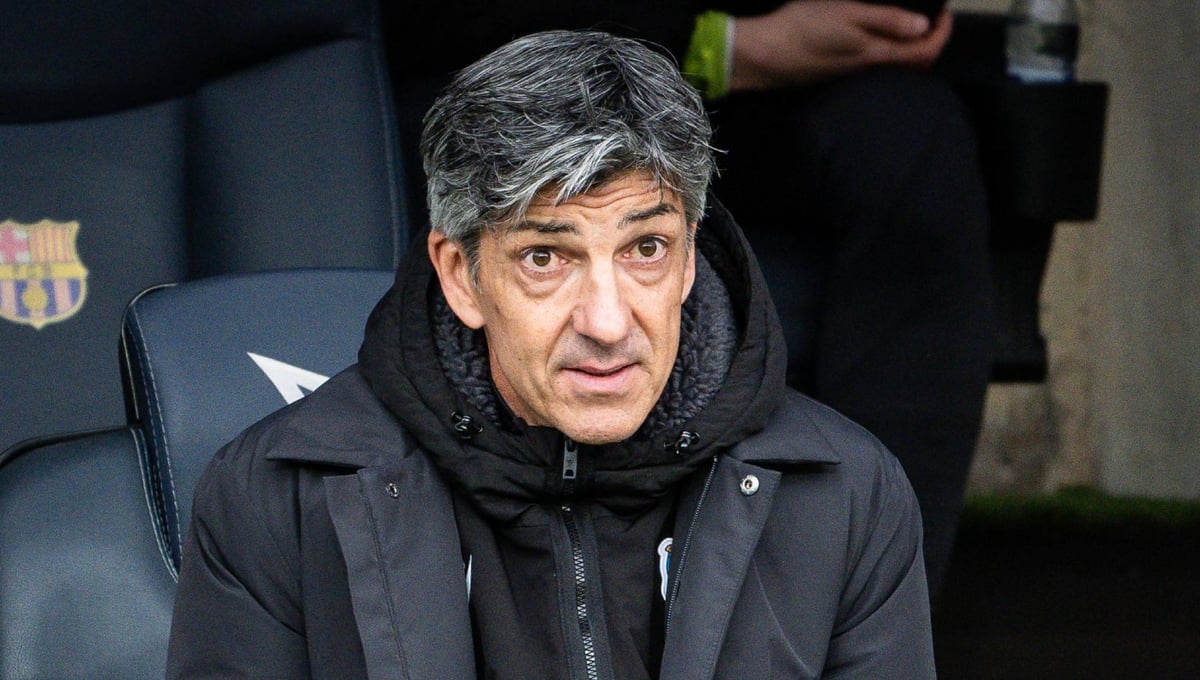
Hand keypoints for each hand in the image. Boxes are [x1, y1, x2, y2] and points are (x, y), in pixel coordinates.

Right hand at [729, 1, 952, 90]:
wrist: (764, 54)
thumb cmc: (804, 28)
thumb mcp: (848, 13)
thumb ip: (886, 19)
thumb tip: (924, 26)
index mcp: (877, 53)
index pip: (926, 51)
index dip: (943, 32)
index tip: (944, 11)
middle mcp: (869, 69)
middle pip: (913, 62)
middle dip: (929, 40)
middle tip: (930, 16)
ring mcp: (852, 73)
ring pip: (893, 63)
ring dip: (906, 45)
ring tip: (905, 20)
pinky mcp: (836, 71)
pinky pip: (873, 63)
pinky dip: (885, 48)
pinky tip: (873, 32)